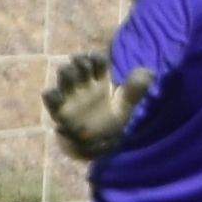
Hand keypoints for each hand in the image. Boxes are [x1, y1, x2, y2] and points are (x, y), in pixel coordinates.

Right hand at [45, 44, 143, 160]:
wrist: (97, 143)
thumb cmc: (109, 120)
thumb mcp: (125, 106)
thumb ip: (135, 90)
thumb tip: (151, 72)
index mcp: (99, 81)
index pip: (95, 61)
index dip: (94, 58)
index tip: (97, 61)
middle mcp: (84, 85)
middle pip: (77, 65)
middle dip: (79, 61)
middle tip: (86, 67)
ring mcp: (71, 96)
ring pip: (63, 76)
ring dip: (67, 73)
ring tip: (73, 76)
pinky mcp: (61, 110)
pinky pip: (51, 98)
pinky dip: (51, 94)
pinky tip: (57, 94)